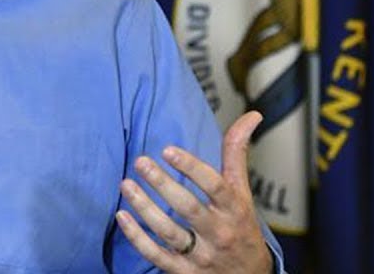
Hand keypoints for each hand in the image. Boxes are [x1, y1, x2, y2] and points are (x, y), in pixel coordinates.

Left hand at [114, 111, 272, 273]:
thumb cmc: (241, 226)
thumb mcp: (243, 192)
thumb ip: (237, 154)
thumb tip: (252, 114)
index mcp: (233, 209)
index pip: (214, 186)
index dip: (191, 167)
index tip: (167, 149)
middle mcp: (218, 232)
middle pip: (189, 208)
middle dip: (163, 184)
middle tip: (140, 161)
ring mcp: (201, 255)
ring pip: (170, 232)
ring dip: (145, 208)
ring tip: (125, 184)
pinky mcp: (184, 272)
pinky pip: (157, 256)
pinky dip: (137, 238)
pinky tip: (121, 216)